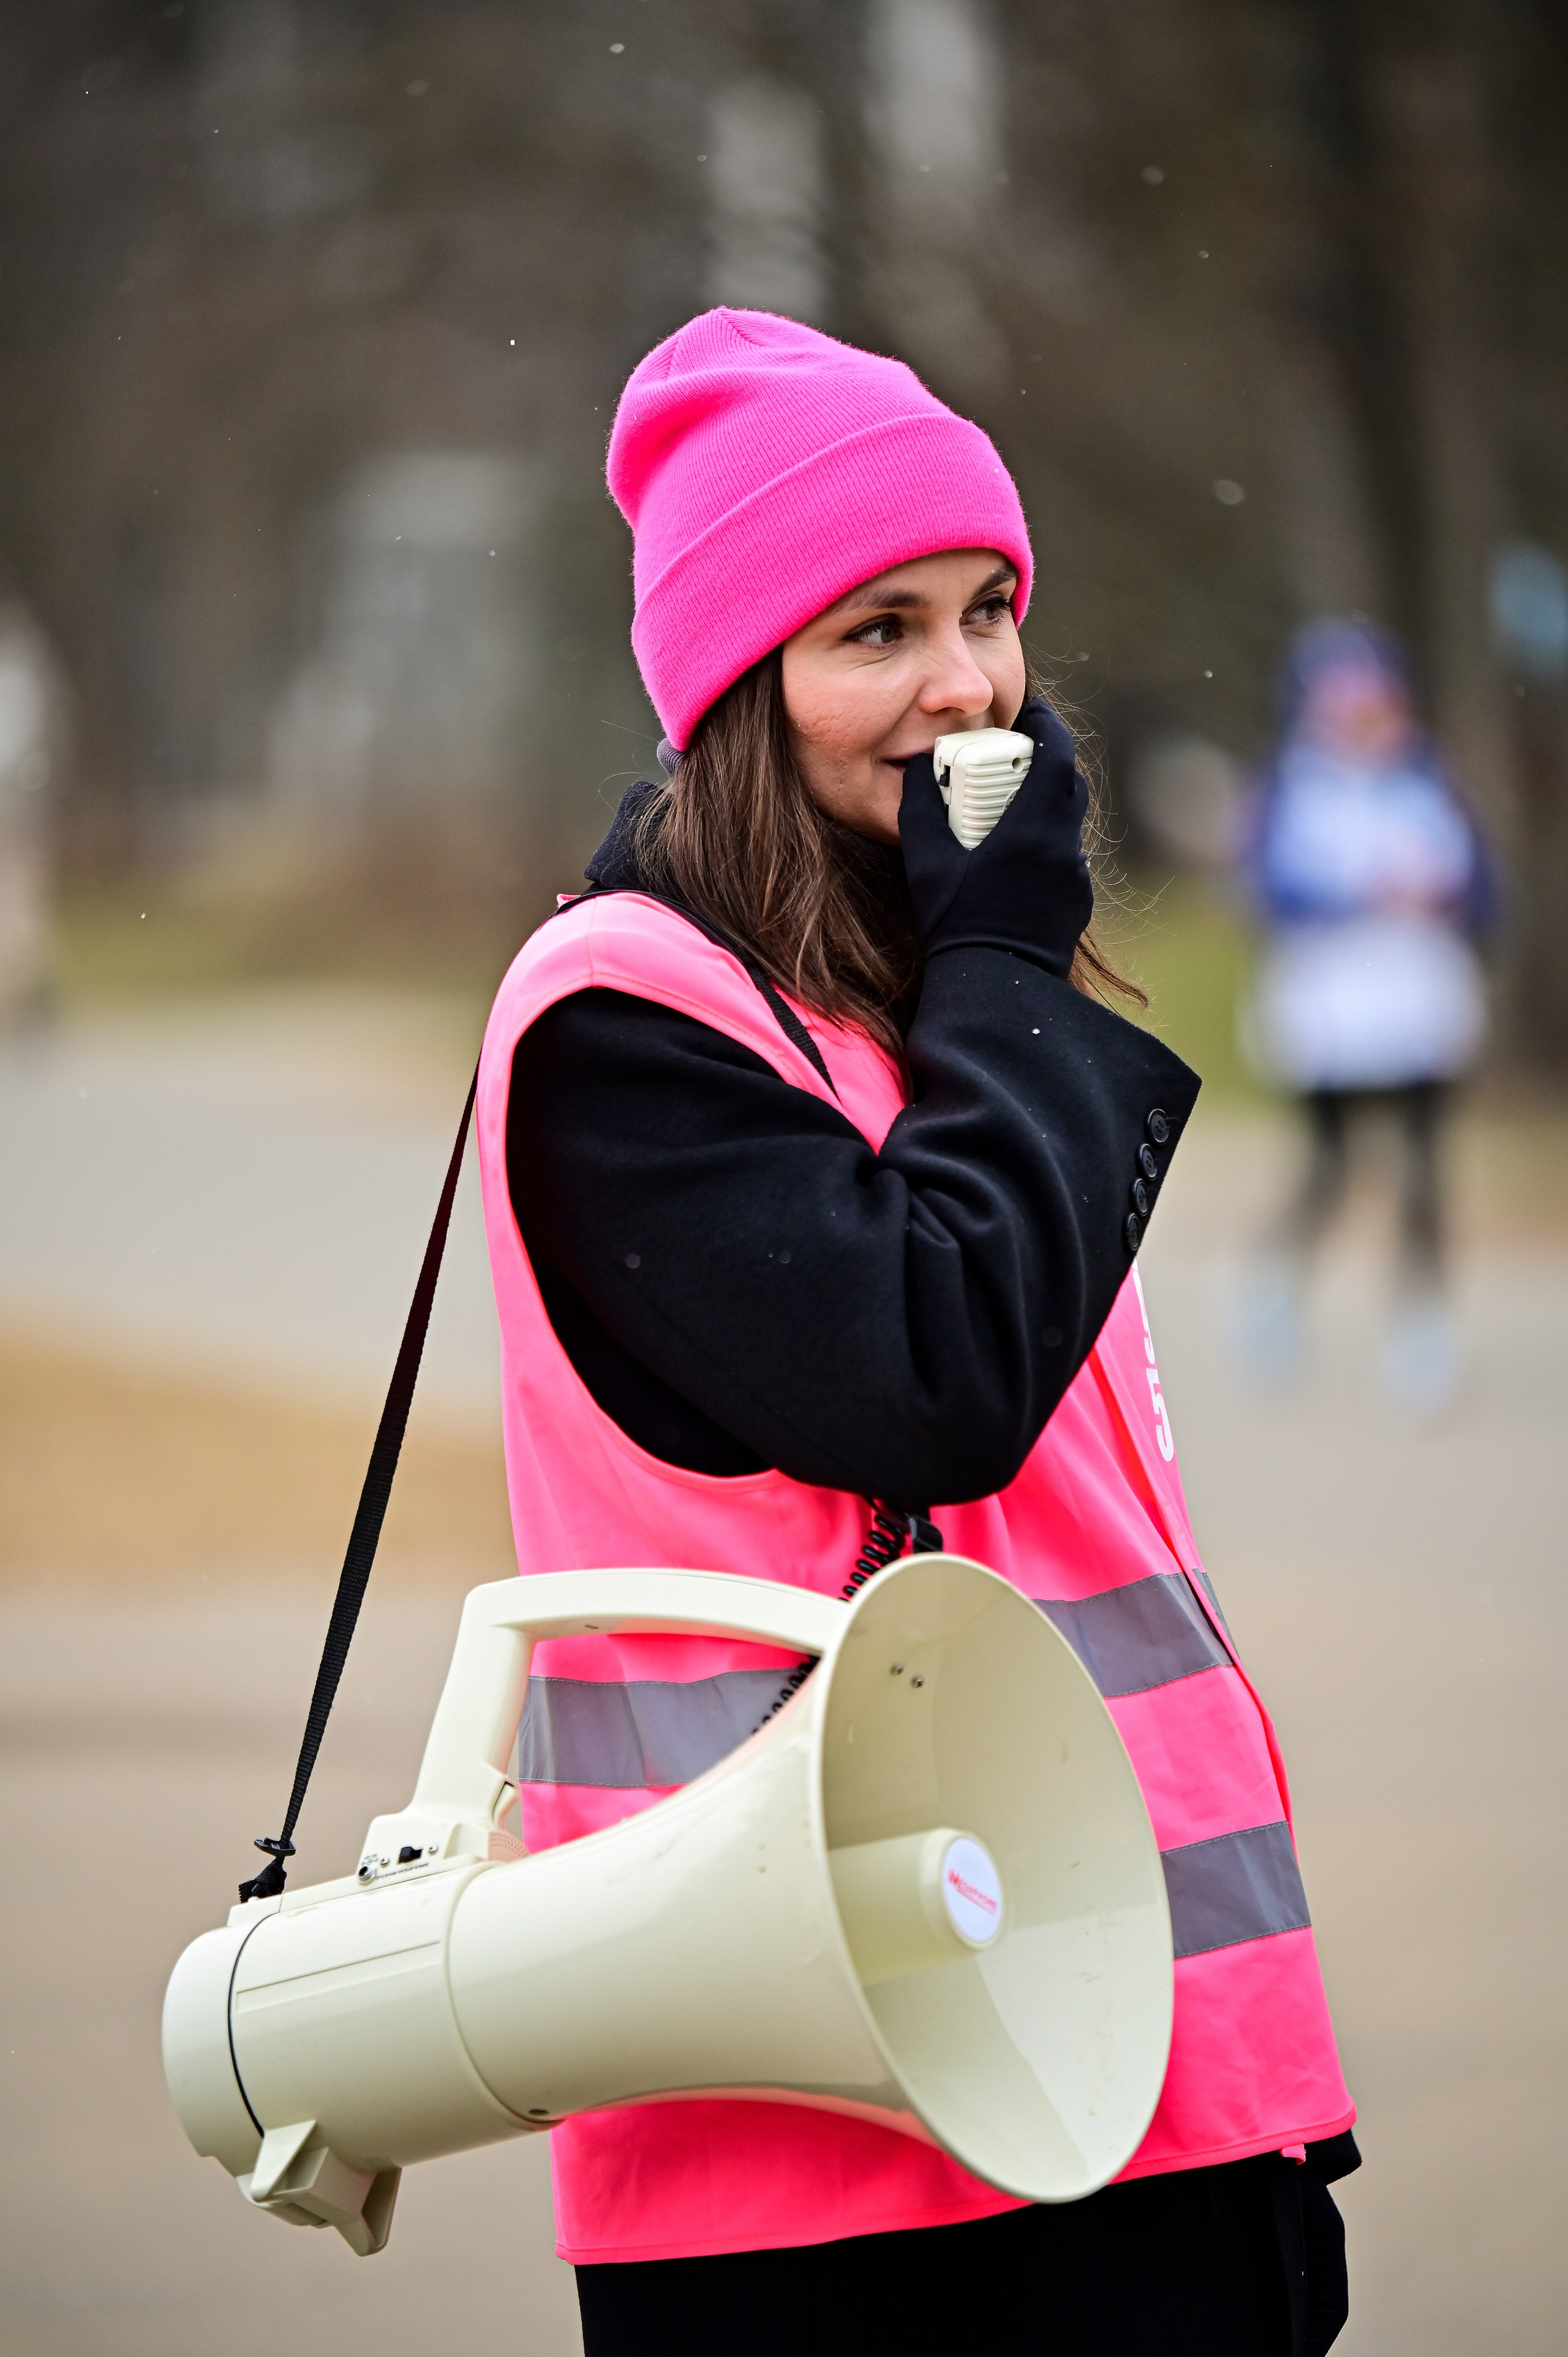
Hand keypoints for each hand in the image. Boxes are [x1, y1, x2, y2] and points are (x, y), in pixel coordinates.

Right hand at [898, 697, 1093, 978]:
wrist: (996, 989)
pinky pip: (1066, 855)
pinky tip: (1015, 861)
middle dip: (1045, 760)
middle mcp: (1063, 844)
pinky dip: (1046, 843)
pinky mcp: (1077, 899)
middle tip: (1012, 757)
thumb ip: (920, 804)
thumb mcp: (924, 861)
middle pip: (1068, 780)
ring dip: (1045, 804)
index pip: (1056, 750)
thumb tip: (921, 765)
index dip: (1045, 723)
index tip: (1028, 711)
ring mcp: (1075, 874)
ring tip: (1009, 811)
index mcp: (1032, 825)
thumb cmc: (956, 924)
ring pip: (1069, 819)